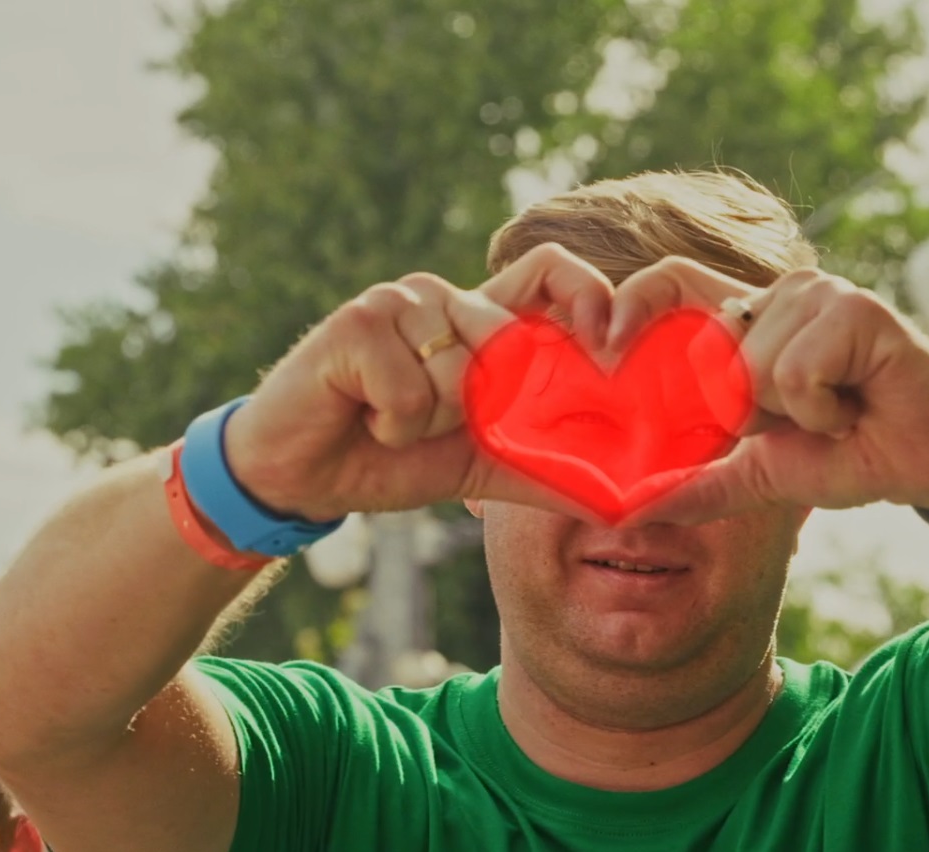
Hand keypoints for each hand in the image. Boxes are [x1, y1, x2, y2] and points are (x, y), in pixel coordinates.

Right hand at [221, 243, 616, 521]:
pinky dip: (392, 425)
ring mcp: (399, 303)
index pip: (551, 272)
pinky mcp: (358, 322)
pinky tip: (362, 418)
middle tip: (436, 425)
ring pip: (459, 374)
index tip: (607, 350)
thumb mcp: (484, 464)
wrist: (301, 475)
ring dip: (429, 422)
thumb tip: (627, 502)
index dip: (590, 294)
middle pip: (508, 338)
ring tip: (390, 421)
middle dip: (480, 407)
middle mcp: (444, 299)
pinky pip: (411, 392)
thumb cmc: (391, 459)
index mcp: (480, 321)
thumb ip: (550, 468)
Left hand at [608, 258, 928, 525]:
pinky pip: (796, 373)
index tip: (601, 344)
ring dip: (798, 414)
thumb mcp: (765, 473)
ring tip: (842, 409)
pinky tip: (860, 404)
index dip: (635, 302)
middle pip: (713, 355)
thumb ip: (701, 482)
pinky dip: (825, 409)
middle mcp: (782, 296)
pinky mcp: (855, 308)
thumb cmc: (857, 454)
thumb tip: (630, 510)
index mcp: (754, 322)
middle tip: (810, 417)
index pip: (675, 284)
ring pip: (755, 368)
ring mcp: (820, 294)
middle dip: (753, 412)